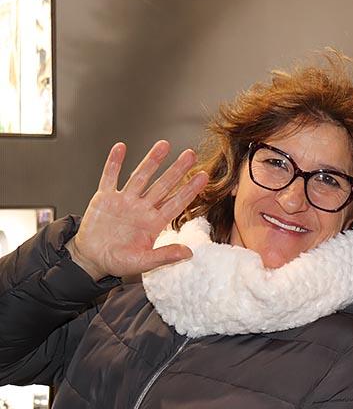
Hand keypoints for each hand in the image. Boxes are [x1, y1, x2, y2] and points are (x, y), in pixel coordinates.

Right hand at [66, 141, 207, 279]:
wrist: (92, 259)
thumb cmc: (118, 261)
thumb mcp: (143, 262)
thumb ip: (165, 256)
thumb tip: (189, 253)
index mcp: (154, 223)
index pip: (176, 203)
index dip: (190, 190)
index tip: (204, 177)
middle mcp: (142, 208)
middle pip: (163, 185)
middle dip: (177, 170)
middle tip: (191, 154)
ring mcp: (124, 201)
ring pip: (140, 177)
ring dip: (151, 161)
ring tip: (164, 145)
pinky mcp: (104, 198)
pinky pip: (109, 177)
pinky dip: (114, 163)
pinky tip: (120, 148)